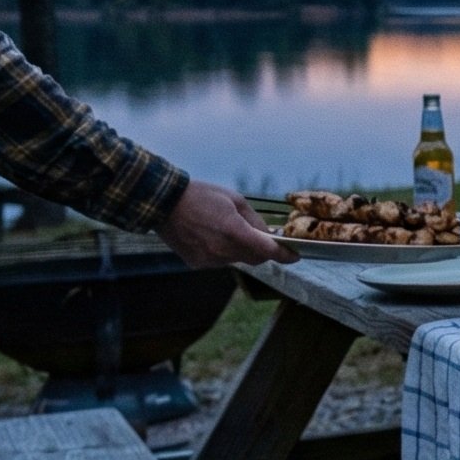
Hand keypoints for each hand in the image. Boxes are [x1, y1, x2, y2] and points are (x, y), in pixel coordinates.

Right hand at [158, 179, 296, 266]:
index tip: (295, 256)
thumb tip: (268, 235)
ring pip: (237, 260)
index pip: (268, 251)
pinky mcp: (197, 263)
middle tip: (265, 239)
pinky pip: (220, 261)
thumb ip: (255, 220)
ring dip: (242, 250)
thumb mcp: (235, 200)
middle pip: (255, 259)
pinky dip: (224, 252)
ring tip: (230, 230)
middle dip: (264, 251)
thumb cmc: (201, 196)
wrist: (164, 203)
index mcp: (234, 232)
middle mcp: (222, 250)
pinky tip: (213, 236)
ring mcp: (209, 259)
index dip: (285, 255)